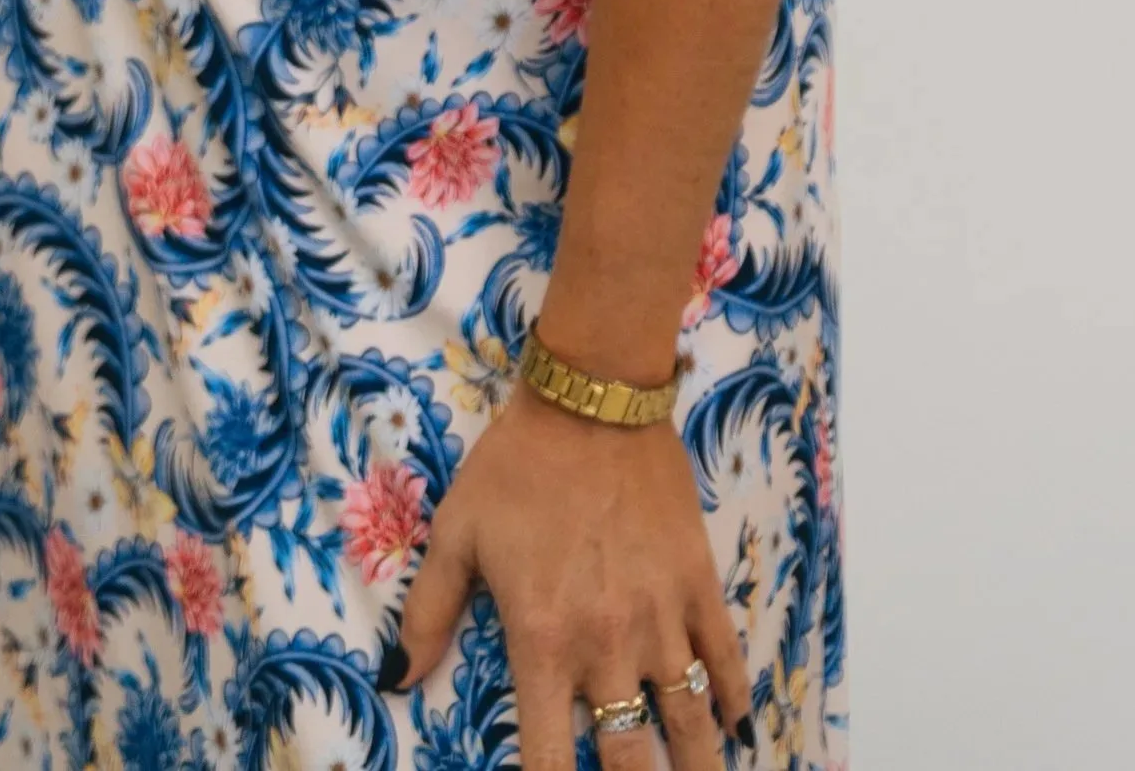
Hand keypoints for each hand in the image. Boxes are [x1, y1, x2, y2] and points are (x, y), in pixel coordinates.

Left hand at [392, 386, 752, 767]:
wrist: (592, 400)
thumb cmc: (517, 467)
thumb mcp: (456, 534)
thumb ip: (428, 612)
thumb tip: (398, 677)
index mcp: (544, 643)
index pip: (548, 759)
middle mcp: (607, 646)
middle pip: (629, 759)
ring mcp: (662, 617)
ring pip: (689, 719)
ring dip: (697, 765)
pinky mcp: (698, 582)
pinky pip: (724, 655)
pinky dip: (733, 698)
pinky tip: (737, 726)